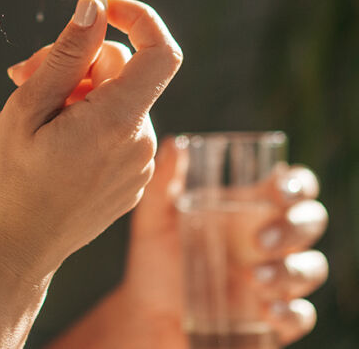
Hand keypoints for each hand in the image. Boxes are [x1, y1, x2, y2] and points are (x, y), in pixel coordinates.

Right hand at [0, 0, 182, 284]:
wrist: (11, 256)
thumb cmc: (7, 183)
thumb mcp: (26, 109)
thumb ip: (67, 56)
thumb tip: (94, 8)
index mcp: (117, 123)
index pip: (160, 51)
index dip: (136, 16)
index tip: (96, 4)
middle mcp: (139, 143)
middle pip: (123, 68)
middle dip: (76, 58)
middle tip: (23, 72)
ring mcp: (137, 164)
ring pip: (115, 95)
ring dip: (74, 88)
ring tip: (29, 108)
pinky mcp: (128, 177)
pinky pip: (115, 124)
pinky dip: (84, 114)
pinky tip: (47, 132)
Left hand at [117, 138, 328, 347]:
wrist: (148, 309)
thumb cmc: (156, 253)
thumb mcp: (154, 215)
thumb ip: (164, 180)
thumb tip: (174, 143)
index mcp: (248, 206)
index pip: (293, 186)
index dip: (298, 183)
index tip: (280, 188)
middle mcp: (270, 238)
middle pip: (311, 221)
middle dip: (296, 227)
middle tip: (258, 241)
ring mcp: (275, 277)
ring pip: (312, 267)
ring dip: (293, 271)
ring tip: (254, 278)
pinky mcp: (273, 317)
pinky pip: (300, 315)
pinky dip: (291, 312)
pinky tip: (267, 309)